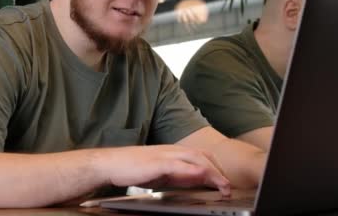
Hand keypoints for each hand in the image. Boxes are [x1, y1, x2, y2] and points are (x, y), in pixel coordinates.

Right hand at [95, 145, 230, 195]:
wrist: (110, 164)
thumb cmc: (131, 168)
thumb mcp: (159, 173)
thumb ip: (177, 175)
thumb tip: (195, 180)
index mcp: (172, 152)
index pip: (200, 156)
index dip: (214, 167)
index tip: (224, 182)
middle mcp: (171, 150)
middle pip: (202, 156)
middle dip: (217, 170)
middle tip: (228, 187)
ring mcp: (164, 155)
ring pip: (194, 159)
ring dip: (211, 172)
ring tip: (222, 185)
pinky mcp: (156, 163)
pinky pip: (178, 165)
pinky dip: (191, 170)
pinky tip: (201, 175)